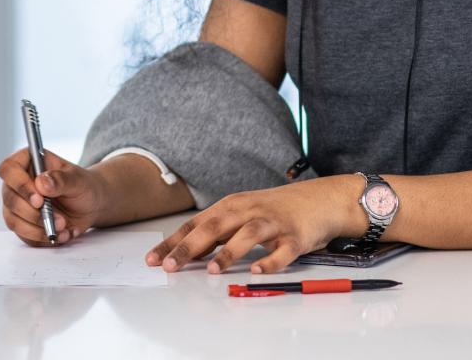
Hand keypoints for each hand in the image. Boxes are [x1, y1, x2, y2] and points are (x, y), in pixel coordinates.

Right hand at [0, 148, 104, 246]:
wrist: (89, 205)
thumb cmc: (82, 185)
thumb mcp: (78, 180)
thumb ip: (61, 179)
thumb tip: (41, 182)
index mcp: (29, 162)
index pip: (9, 169)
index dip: (19, 184)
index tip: (39, 199)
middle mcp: (18, 183)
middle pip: (9, 198)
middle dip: (33, 213)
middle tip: (58, 219)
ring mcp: (18, 204)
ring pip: (13, 220)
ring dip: (38, 228)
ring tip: (63, 226)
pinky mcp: (23, 224)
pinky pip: (24, 235)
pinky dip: (43, 238)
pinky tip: (62, 234)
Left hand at [145, 175, 361, 273]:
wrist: (318, 199)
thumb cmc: (273, 210)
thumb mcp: (240, 214)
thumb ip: (216, 232)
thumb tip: (184, 252)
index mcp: (230, 206)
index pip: (196, 224)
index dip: (174, 241)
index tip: (153, 259)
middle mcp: (248, 210)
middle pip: (215, 227)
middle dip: (190, 247)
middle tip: (170, 266)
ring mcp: (272, 222)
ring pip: (248, 234)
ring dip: (229, 252)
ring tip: (212, 269)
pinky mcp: (295, 236)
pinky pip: (283, 250)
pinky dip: (270, 260)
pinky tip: (258, 271)